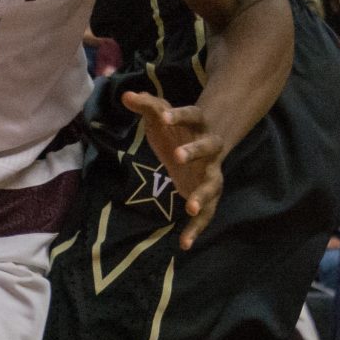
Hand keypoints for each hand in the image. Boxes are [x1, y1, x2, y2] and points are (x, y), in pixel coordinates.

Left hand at [123, 90, 228, 248]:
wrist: (204, 148)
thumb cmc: (178, 131)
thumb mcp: (160, 118)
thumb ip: (146, 106)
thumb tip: (126, 94)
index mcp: (199, 126)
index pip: (193, 114)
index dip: (180, 115)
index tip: (163, 117)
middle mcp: (211, 149)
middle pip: (209, 147)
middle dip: (194, 151)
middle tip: (177, 156)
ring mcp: (212, 174)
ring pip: (213, 184)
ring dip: (202, 195)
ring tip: (189, 207)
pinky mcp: (208, 196)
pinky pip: (207, 214)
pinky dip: (196, 229)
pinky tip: (184, 244)